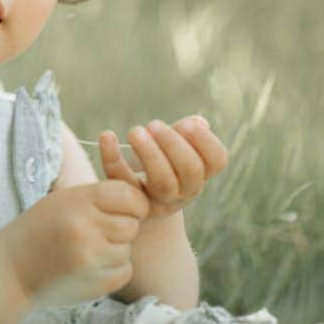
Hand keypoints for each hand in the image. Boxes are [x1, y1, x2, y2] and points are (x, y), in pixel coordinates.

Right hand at [0, 180, 150, 306]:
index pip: (129, 195)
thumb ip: (98, 198)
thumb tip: (142, 203)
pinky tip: (87, 268)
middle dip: (120, 228)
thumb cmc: (39, 230)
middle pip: (132, 224)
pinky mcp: (96, 284)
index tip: (122, 209)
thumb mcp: (62, 201)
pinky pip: (124, 271)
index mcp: (78, 201)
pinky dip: (112, 270)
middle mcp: (87, 228)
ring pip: (127, 249)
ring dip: (114, 250)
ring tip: (86, 251)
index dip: (132, 202)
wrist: (10, 271)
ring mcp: (92, 259)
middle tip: (96, 232)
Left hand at [100, 116, 227, 220]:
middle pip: (190, 171)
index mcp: (200, 173)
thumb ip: (185, 133)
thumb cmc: (159, 163)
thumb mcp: (174, 147)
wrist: (133, 201)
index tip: (187, 123)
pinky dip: (112, 157)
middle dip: (174, 144)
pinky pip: (123, 182)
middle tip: (153, 124)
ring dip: (150, 153)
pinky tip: (107, 135)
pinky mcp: (131, 202)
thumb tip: (198, 122)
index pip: (217, 160)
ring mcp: (159, 200)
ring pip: (164, 183)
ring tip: (135, 131)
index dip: (205, 140)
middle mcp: (185, 191)